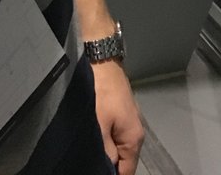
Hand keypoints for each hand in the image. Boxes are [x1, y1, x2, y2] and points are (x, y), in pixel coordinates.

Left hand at [91, 60, 143, 174]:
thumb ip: (105, 151)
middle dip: (107, 165)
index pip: (126, 172)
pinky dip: (102, 139)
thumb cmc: (100, 90)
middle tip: (87, 162)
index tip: (94, 172)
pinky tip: (89, 138)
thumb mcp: (99, 125)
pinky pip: (111, 134)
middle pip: (122, 161)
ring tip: (86, 153)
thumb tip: (107, 167)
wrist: (100, 57)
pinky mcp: (117, 110)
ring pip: (115, 147)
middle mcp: (134, 131)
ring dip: (103, 152)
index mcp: (133, 138)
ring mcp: (126, 119)